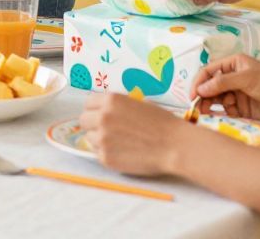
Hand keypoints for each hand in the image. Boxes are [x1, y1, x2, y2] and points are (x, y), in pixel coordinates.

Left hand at [78, 92, 192, 175]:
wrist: (175, 146)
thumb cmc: (162, 124)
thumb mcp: (138, 103)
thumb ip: (117, 106)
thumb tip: (104, 109)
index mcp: (111, 101)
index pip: (89, 103)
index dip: (95, 109)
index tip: (100, 114)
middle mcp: (102, 117)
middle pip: (84, 120)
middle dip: (93, 124)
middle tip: (107, 130)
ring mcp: (102, 139)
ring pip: (89, 138)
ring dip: (99, 139)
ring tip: (119, 142)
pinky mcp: (106, 158)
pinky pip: (98, 154)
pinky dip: (107, 153)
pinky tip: (123, 152)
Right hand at [190, 54, 259, 123]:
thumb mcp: (247, 78)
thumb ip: (223, 83)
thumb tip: (200, 89)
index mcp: (233, 64)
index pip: (209, 71)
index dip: (199, 82)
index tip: (193, 95)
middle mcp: (233, 78)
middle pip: (210, 86)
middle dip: (203, 96)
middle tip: (197, 108)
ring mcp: (237, 94)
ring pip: (217, 99)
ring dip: (210, 106)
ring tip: (207, 113)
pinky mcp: (243, 109)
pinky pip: (226, 111)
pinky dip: (221, 114)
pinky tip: (221, 117)